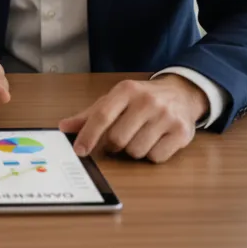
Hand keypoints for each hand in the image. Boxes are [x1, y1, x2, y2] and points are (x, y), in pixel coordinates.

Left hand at [59, 75, 208, 163]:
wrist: (182, 93)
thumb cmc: (142, 99)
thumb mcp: (116, 99)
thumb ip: (90, 114)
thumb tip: (64, 127)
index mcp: (127, 90)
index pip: (102, 116)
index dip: (88, 135)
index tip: (79, 151)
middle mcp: (148, 101)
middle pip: (118, 139)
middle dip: (115, 145)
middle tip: (121, 137)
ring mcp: (166, 116)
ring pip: (136, 151)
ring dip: (134, 150)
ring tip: (141, 136)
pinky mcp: (182, 132)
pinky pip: (156, 158)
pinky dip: (152, 155)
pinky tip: (156, 140)